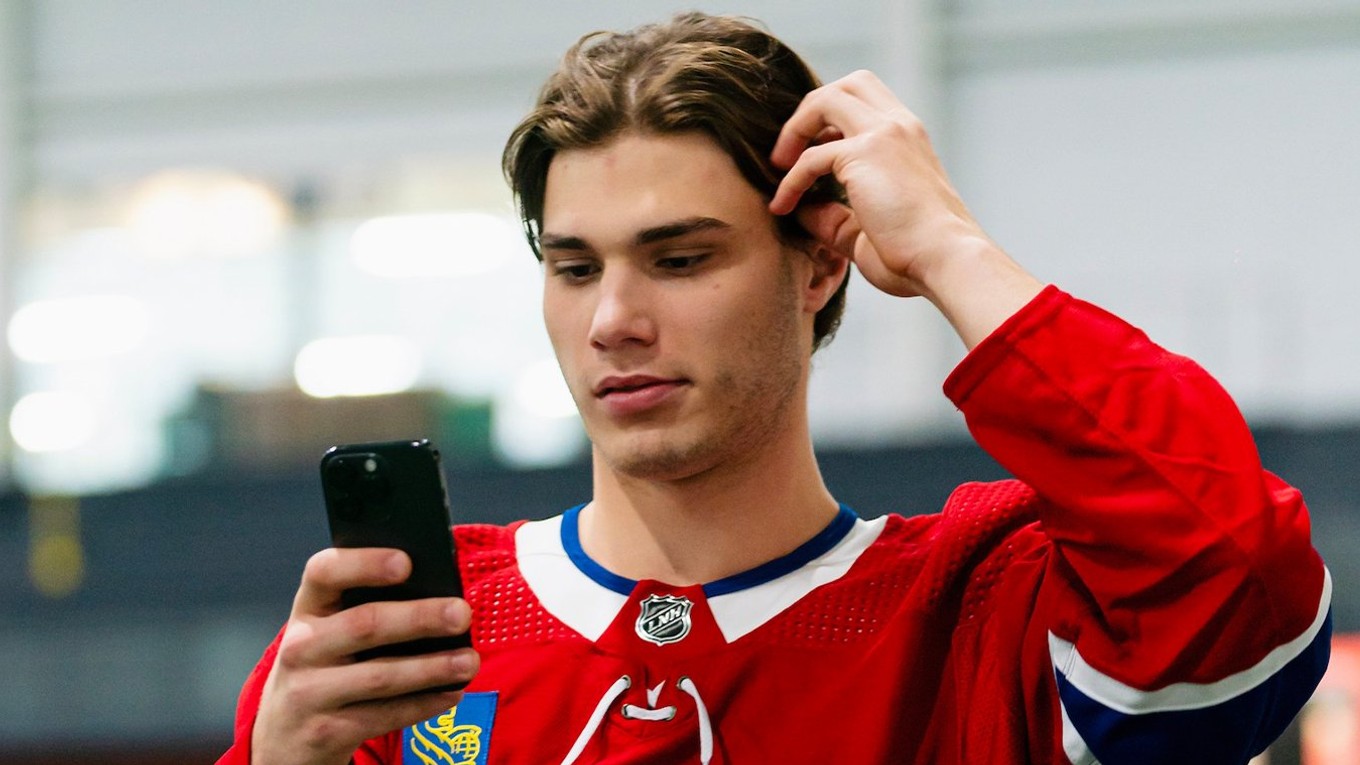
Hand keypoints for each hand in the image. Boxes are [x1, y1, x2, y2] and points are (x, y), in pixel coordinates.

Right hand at [251, 548, 479, 764]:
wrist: (284, 737)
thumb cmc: (324, 666)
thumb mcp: (329, 631)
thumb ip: (366, 607)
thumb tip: (439, 593)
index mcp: (307, 609)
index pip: (325, 572)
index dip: (365, 564)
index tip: (406, 562)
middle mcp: (302, 647)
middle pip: (364, 624)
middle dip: (419, 618)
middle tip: (461, 613)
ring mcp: (309, 692)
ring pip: (380, 676)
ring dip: (431, 667)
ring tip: (468, 661)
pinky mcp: (325, 731)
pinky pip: (384, 715)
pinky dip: (423, 704)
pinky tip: (451, 693)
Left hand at [770, 70, 1040, 346]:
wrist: (947, 262)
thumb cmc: (917, 256)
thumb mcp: (868, 230)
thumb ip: (834, 217)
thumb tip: (799, 210)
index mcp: (910, 139)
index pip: (868, 101)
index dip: (832, 120)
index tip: (811, 154)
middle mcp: (900, 127)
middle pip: (849, 84)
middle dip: (811, 110)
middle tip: (790, 151)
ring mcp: (884, 134)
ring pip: (827, 100)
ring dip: (795, 129)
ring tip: (778, 167)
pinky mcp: (865, 154)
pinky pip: (811, 157)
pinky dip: (790, 180)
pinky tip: (782, 206)